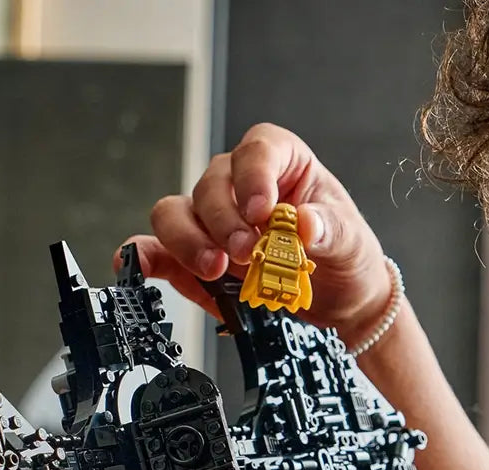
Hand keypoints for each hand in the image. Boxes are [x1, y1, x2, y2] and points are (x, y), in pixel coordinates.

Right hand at [118, 122, 390, 343]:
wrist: (340, 301)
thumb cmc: (345, 257)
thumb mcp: (351, 240)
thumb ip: (330, 229)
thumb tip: (306, 224)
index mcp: (281, 164)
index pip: (257, 149)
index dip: (254, 175)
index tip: (262, 210)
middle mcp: (238, 187)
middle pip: (211, 185)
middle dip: (224, 220)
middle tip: (245, 252)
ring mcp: (211, 223)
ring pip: (177, 213)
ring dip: (189, 240)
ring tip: (214, 269)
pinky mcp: (192, 259)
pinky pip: (158, 250)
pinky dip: (144, 256)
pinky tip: (136, 264)